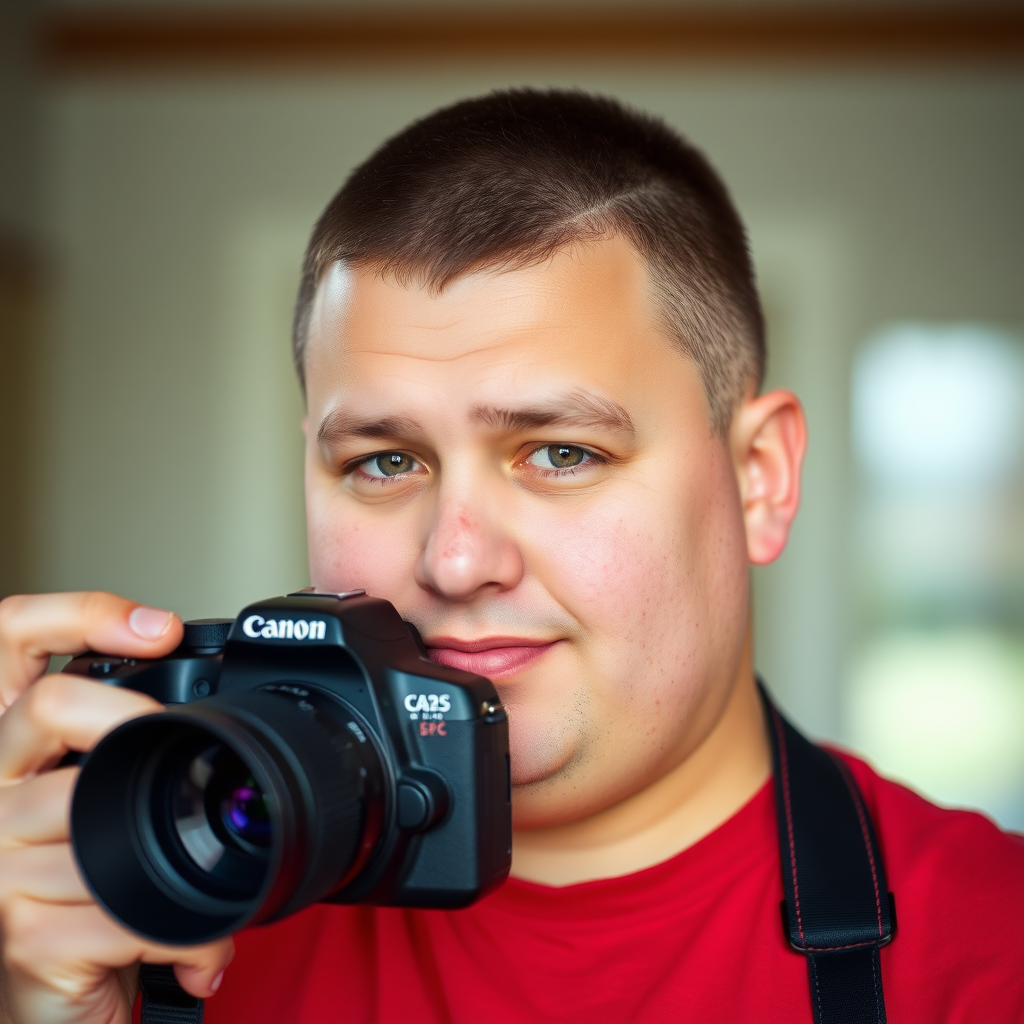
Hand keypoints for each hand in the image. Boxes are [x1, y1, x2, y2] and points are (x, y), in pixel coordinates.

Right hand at [0, 592, 233, 1023]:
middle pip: (47, 705)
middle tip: (184, 739)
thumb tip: (221, 714)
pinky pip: (127, 905)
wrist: (59, 1020)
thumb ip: (133, 760)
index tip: (157, 628)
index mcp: (11, 755)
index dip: (76, 615)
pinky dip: (189, 932)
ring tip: (211, 887)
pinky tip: (202, 951)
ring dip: (181, 851)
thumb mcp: (111, 818)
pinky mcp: (20, 934)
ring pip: (101, 811)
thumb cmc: (93, 903)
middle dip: (131, 712)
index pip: (8, 641)